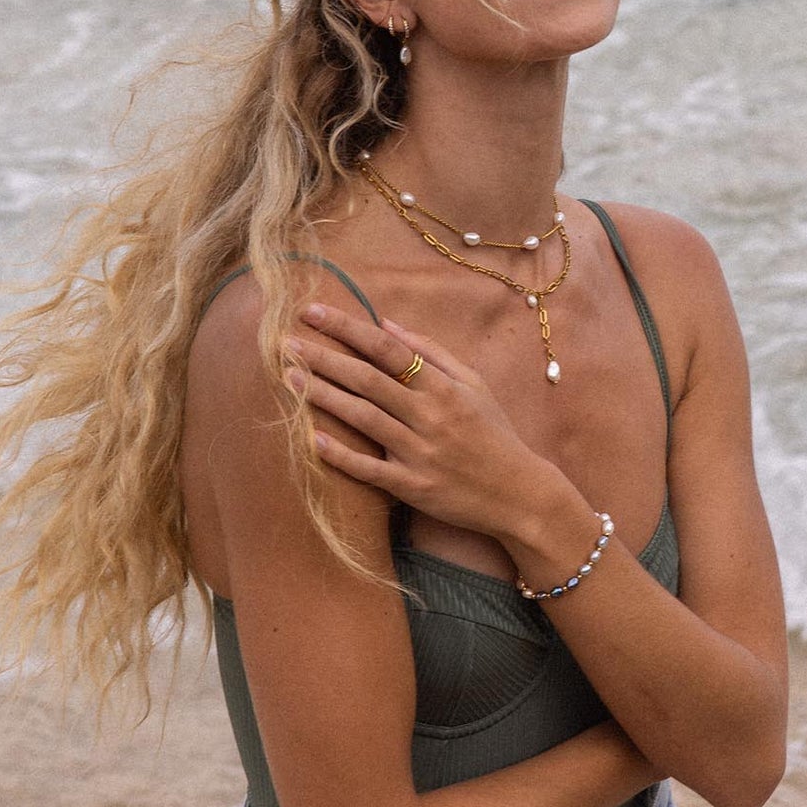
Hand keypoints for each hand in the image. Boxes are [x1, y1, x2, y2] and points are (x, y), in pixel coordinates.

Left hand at [285, 303, 555, 540]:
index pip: (388, 349)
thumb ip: (432, 352)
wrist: (519, 494)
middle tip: (286, 343)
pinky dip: (342, 455)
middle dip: (325, 358)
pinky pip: (371, 470)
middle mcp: (431, 417)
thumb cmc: (494, 434)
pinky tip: (312, 439)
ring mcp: (421, 454)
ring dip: (323, 397)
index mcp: (444, 388)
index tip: (314, 312)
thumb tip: (386, 324)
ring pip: (364, 419)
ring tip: (290, 379)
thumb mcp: (474, 385)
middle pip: (368, 380)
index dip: (348, 328)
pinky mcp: (415, 488)